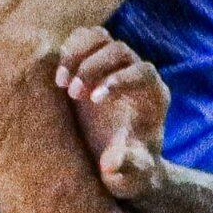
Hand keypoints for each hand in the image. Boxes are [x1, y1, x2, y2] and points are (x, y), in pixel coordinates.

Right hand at [51, 25, 172, 187]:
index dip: (120, 79)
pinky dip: (67, 51)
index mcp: (154, 96)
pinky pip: (82, 39)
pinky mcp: (91, 64)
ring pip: (99, 37)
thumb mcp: (130, 175)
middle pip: (119, 49)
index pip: (145, 71)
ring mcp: (113, 66)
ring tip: (61, 84)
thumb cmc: (129, 169)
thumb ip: (127, 168)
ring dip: (76, 53)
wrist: (118, 163)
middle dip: (93, 68)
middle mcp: (135, 75)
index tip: (95, 100)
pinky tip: (58, 78)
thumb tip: (113, 164)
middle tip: (74, 95)